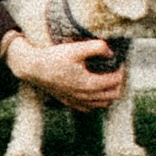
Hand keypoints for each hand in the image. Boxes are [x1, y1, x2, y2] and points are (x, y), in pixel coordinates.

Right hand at [2, 23, 128, 114]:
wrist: (35, 69)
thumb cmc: (55, 57)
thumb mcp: (76, 48)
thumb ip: (97, 48)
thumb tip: (112, 52)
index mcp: (89, 84)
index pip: (114, 82)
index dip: (120, 71)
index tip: (119, 61)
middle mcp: (85, 97)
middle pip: (112, 96)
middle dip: (118, 83)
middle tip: (116, 70)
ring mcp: (77, 102)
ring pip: (102, 104)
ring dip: (109, 93)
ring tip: (108, 78)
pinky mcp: (70, 102)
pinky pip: (90, 107)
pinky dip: (97, 100)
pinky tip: (94, 88)